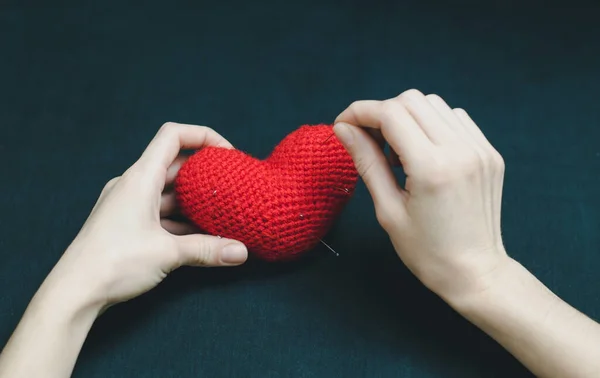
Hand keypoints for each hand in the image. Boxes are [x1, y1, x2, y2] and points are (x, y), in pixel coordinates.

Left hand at [44, 122, 247, 310]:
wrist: (74, 293)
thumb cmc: (113, 264)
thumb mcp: (168, 253)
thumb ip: (208, 249)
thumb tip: (241, 251)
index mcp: (139, 179)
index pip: (173, 136)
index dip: (203, 136)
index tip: (227, 154)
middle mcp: (132, 185)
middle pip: (174, 164)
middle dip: (204, 173)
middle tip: (231, 186)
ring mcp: (127, 204)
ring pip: (167, 191)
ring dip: (194, 199)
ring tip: (221, 212)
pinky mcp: (125, 224)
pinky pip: (158, 211)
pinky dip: (180, 218)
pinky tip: (199, 234)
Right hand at [333, 89, 507, 300]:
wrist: (475, 272)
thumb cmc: (427, 251)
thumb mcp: (387, 209)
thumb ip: (366, 162)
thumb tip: (343, 129)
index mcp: (432, 168)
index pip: (390, 114)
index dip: (359, 112)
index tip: (342, 125)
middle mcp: (461, 150)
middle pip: (411, 100)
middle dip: (381, 112)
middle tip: (367, 139)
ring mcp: (480, 149)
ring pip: (434, 104)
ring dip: (407, 116)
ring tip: (396, 150)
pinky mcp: (490, 153)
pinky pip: (455, 118)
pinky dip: (431, 124)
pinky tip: (422, 150)